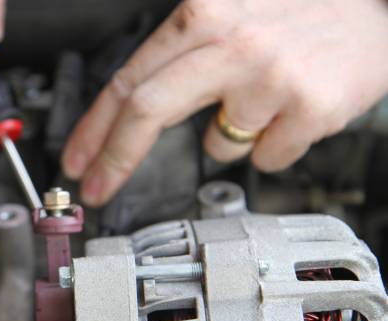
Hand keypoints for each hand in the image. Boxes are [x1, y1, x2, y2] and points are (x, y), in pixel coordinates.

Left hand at [62, 0, 387, 206]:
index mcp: (204, 13)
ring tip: (265, 96)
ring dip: (229, 134)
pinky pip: (264, 157)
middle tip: (98, 189)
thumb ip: (183, 58)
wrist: (378, 10)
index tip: (77, 161)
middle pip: (148, 110)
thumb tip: (133, 114)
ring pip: (216, 144)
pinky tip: (293, 108)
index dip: (94, 128)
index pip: (129, 79)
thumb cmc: (299, 14)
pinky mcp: (308, 108)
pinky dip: (272, 145)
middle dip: (115, 158)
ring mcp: (271, 77)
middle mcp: (233, 41)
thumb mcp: (231, 15)